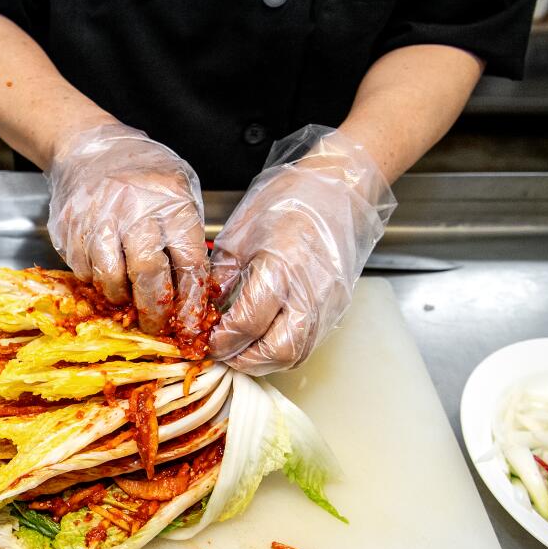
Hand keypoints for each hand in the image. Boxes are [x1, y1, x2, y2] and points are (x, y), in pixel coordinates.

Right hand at [47, 124, 209, 334]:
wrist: (86, 146)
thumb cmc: (140, 172)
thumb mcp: (178, 189)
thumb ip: (186, 234)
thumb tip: (193, 290)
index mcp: (171, 200)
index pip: (188, 261)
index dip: (190, 299)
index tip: (189, 321)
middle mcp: (134, 208)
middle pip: (148, 273)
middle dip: (154, 309)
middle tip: (155, 325)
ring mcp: (98, 217)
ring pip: (110, 277)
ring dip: (120, 298)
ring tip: (127, 299)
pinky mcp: (70, 227)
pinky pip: (84, 269)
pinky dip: (96, 281)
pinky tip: (105, 275)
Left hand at [210, 125, 395, 373]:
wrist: (339, 188)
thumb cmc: (290, 200)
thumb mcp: (241, 233)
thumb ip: (223, 275)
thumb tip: (208, 309)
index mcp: (280, 267)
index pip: (248, 324)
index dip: (223, 340)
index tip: (208, 342)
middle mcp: (309, 291)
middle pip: (277, 350)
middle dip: (244, 360)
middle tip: (223, 353)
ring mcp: (328, 302)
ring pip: (296, 353)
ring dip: (265, 361)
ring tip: (242, 351)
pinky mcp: (338, 306)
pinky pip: (309, 342)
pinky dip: (284, 350)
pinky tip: (265, 340)